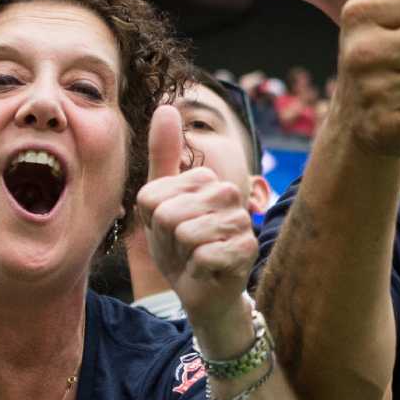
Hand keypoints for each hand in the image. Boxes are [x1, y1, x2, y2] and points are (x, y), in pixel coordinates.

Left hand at [137, 106, 258, 350]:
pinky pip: (203, 256)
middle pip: (168, 215)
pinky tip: (208, 271)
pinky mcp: (246, 249)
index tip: (169, 232)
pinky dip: (198, 271)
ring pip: (186, 234)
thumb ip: (162, 158)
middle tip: (182, 248)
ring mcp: (241, 220)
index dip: (153, 223)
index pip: (153, 197)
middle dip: (167, 240)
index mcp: (205, 179)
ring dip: (183, 256)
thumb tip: (167, 108)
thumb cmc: (178, 247)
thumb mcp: (159, 203)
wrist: (201, 291)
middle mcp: (227, 193)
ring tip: (194, 258)